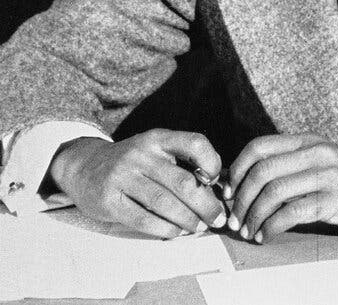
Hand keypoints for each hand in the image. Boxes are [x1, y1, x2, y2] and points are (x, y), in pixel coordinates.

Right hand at [48, 129, 226, 237]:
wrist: (85, 166)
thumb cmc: (134, 162)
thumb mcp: (156, 151)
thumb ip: (183, 162)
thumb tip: (219, 186)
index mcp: (158, 138)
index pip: (194, 142)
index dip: (212, 161)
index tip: (215, 180)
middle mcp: (141, 153)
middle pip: (182, 182)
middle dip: (206, 204)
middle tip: (218, 218)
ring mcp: (123, 175)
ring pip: (164, 202)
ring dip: (187, 219)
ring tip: (198, 227)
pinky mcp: (109, 200)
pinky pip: (142, 218)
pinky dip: (163, 229)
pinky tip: (174, 232)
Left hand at [225, 134, 337, 242]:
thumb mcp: (321, 160)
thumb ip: (291, 164)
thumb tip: (247, 181)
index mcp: (307, 141)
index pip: (259, 146)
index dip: (237, 169)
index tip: (229, 191)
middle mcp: (315, 153)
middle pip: (263, 170)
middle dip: (241, 198)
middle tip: (235, 219)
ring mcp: (326, 175)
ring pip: (275, 192)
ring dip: (254, 216)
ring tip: (249, 231)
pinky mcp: (335, 201)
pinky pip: (293, 213)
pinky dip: (273, 226)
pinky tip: (268, 235)